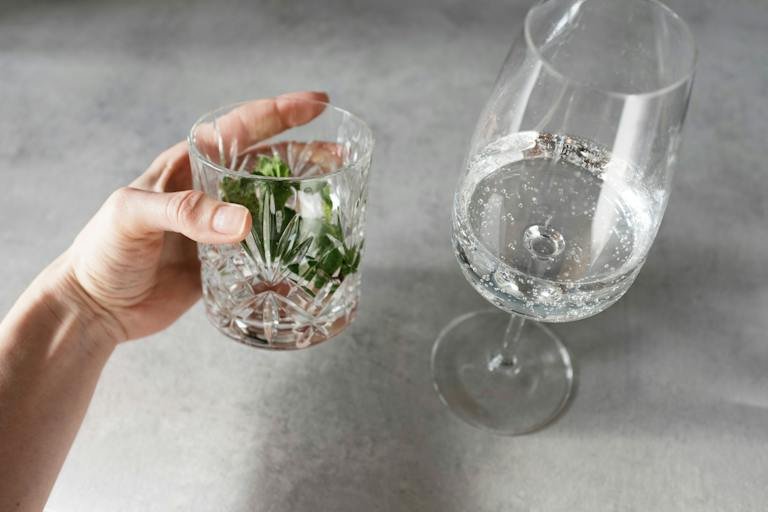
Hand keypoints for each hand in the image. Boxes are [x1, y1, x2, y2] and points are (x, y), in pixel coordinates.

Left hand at [60, 91, 328, 343]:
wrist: (96, 307)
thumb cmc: (104, 252)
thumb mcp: (132, 217)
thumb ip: (185, 212)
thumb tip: (244, 222)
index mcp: (186, 167)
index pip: (238, 130)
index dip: (278, 114)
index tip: (316, 105)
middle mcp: (209, 192)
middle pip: (266, 164)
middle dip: (305, 154)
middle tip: (341, 154)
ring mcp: (219, 227)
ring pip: (272, 204)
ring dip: (304, 198)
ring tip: (336, 198)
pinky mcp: (226, 262)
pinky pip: (266, 248)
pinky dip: (291, 246)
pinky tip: (312, 248)